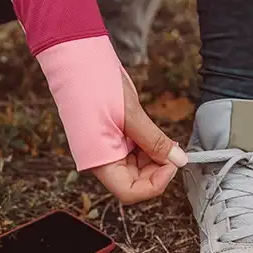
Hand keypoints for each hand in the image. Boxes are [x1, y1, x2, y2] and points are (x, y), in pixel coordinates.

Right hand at [91, 72, 187, 204]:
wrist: (74, 59)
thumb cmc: (92, 83)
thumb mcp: (130, 113)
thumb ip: (154, 141)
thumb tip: (178, 160)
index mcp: (98, 160)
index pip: (130, 193)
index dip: (155, 184)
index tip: (172, 163)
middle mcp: (100, 160)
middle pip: (135, 183)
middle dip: (157, 170)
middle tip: (172, 148)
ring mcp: (105, 150)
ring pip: (136, 169)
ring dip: (154, 158)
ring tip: (163, 138)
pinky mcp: (109, 139)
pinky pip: (132, 153)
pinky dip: (147, 147)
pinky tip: (153, 134)